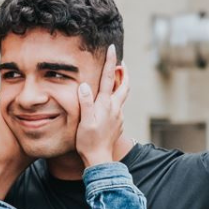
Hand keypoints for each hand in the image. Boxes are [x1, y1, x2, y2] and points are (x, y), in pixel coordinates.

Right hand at [76, 45, 129, 166]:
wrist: (100, 159)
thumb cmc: (88, 142)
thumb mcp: (84, 122)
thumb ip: (85, 103)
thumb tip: (85, 85)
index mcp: (106, 105)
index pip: (109, 78)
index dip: (111, 62)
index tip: (112, 48)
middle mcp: (115, 108)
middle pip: (124, 85)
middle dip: (124, 72)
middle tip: (121, 63)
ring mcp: (118, 116)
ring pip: (123, 96)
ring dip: (121, 85)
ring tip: (117, 79)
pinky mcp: (118, 124)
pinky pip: (118, 108)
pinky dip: (116, 100)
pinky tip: (109, 104)